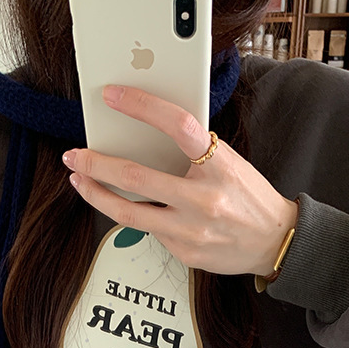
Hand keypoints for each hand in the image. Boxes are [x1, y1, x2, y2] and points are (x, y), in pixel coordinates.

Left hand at [62, 84, 297, 277]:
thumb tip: (148, 134)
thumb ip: (194, 152)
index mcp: (220, 166)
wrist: (274, 242)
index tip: (113, 95)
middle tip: (74, 154)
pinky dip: (139, 216)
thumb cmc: (249, 197)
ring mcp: (192, 231)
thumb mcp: (229, 163)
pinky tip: (133, 207)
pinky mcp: (184, 252)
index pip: (178, 125)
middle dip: (96, 164)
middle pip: (135, 178)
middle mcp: (204, 199)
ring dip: (97, 194)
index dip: (142, 106)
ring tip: (81, 180)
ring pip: (129, 213)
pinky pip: (150, 231)